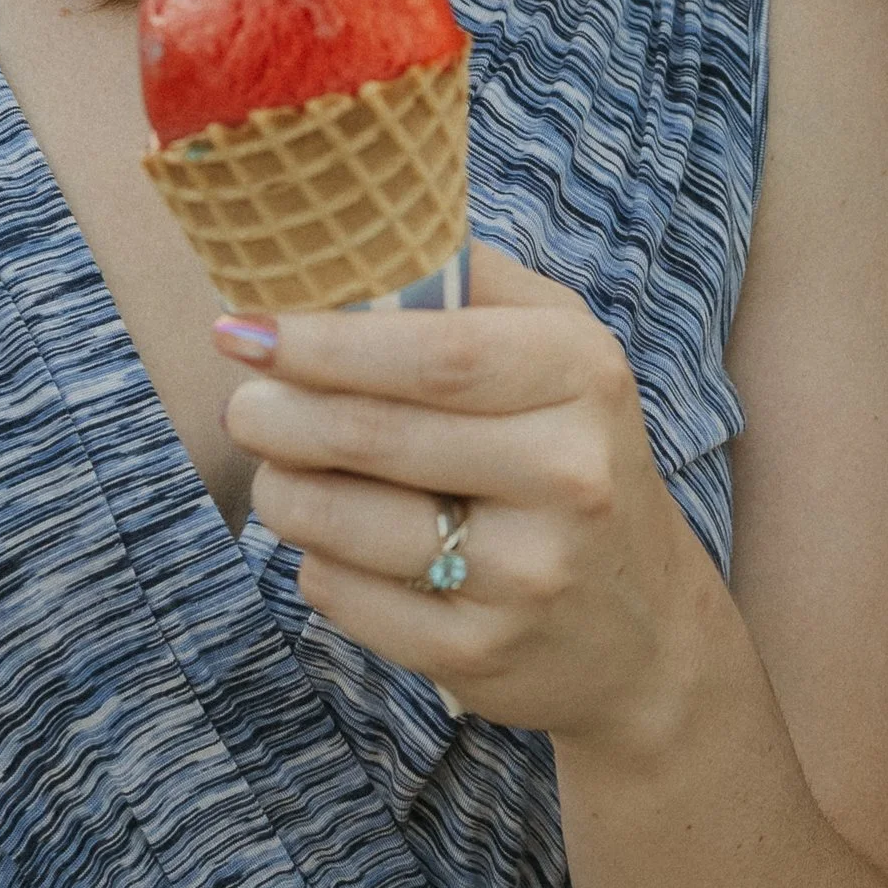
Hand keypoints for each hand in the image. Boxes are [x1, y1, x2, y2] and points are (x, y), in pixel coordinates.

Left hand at [216, 245, 718, 747]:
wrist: (643, 628)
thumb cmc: (574, 457)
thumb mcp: (562, 352)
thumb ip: (476, 285)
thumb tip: (353, 236)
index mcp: (584, 377)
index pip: (437, 352)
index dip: (326, 341)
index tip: (244, 328)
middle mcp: (569, 474)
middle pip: (376, 434)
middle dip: (279, 414)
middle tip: (244, 404)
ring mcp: (526, 572)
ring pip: (342, 521)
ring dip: (281, 489)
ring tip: (279, 470)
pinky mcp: (479, 652)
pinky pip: (343, 594)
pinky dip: (316, 561)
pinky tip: (338, 544)